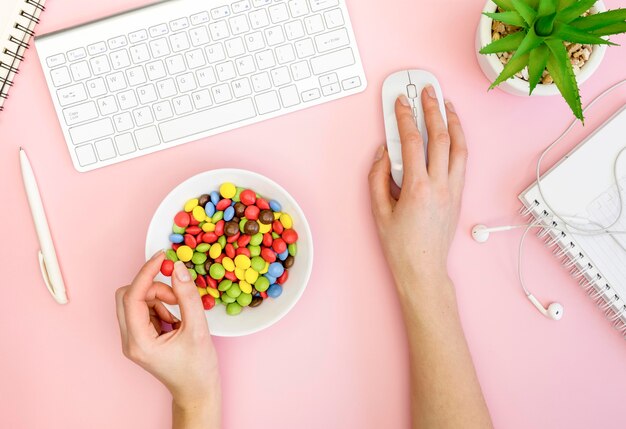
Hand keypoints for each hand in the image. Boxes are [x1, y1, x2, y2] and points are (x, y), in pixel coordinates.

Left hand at [115, 252, 220, 426]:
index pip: (133, 296)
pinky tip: (175, 320)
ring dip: (158, 298)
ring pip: (135, 301)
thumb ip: (187, 296)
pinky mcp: (140, 337)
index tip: (163, 257)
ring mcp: (133, 340)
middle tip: (176, 295)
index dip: (147, 273)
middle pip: (127, 296)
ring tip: (179, 313)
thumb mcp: (198, 329)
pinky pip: (143, 310)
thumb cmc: (198, 368)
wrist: (197, 392)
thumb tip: (177, 268)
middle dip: (153, 288)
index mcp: (139, 341)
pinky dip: (159, 306)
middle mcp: (129, 340)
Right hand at [368, 87, 467, 288]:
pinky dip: (459, 141)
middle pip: (441, 136)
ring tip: (447, 104)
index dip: (405, 117)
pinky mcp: (459, 195)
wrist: (423, 270)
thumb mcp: (378, 211)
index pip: (413, 141)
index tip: (400, 101)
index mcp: (418, 188)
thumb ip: (378, 177)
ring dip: (454, 121)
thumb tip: (384, 152)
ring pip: (460, 146)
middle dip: (433, 108)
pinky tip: (454, 132)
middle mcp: (441, 185)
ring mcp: (454, 189)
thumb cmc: (400, 245)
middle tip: (428, 89)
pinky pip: (463, 160)